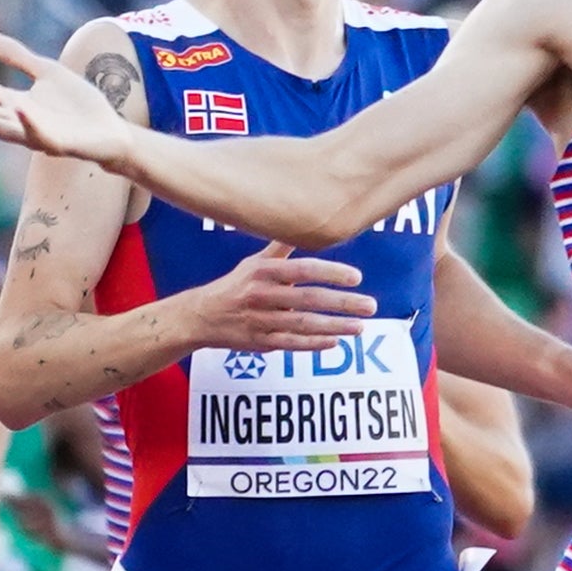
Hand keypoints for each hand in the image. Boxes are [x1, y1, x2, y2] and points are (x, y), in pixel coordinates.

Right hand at [0, 32, 136, 165]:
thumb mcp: (47, 73)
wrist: (110, 130)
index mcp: (18, 105)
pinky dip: (29, 124)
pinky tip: (20, 108)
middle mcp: (22, 121)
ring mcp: (39, 135)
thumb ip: (19, 58)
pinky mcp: (59, 144)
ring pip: (6, 129)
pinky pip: (41, 134)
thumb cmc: (78, 105)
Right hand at [181, 241, 373, 351]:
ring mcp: (261, 321)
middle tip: (370, 305)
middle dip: (342, 303)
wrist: (201, 317)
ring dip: (334, 326)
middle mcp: (262, 296)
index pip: (302, 270)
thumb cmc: (234, 286)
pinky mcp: (260, 343)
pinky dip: (313, 344)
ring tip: (360, 327)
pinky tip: (335, 342)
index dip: (330, 272)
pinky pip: (291, 344)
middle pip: (308, 299)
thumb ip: (281, 249)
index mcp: (263, 272)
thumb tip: (303, 225)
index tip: (356, 277)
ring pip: (303, 325)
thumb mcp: (254, 263)